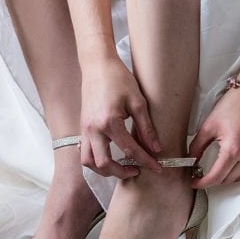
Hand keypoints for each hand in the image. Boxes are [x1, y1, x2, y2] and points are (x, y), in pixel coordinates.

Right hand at [79, 56, 161, 177]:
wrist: (97, 65)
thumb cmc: (119, 79)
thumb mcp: (138, 101)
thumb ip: (146, 128)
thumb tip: (156, 148)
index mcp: (109, 122)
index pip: (129, 150)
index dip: (145, 162)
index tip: (158, 168)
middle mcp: (92, 129)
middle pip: (104, 165)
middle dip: (122, 173)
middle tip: (138, 171)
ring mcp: (84, 130)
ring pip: (89, 163)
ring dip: (105, 170)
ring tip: (123, 168)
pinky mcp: (82, 127)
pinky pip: (84, 153)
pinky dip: (96, 161)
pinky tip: (110, 157)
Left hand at [189, 86, 239, 188]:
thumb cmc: (233, 105)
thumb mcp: (209, 126)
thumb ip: (197, 147)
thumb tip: (191, 162)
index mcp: (233, 150)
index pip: (215, 177)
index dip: (202, 183)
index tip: (193, 182)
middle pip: (228, 180)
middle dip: (214, 180)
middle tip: (203, 173)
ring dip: (227, 175)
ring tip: (217, 167)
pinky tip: (233, 158)